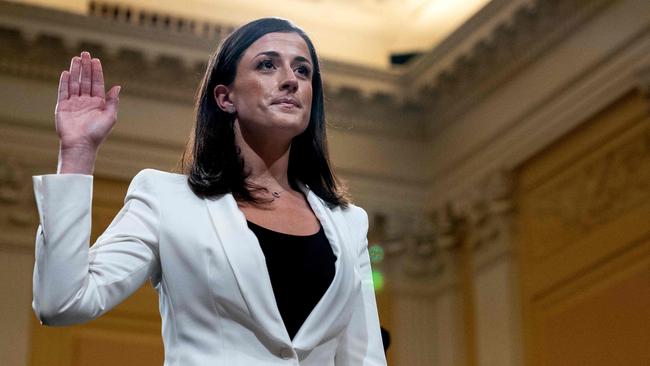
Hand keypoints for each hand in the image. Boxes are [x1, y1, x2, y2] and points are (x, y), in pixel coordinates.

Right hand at [55, 51, 120, 172]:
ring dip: (75, 71)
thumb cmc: (97, 133)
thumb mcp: (110, 116)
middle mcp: (86, 102)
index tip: (96, 60)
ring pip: (74, 83)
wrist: (81, 144)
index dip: (96, 72)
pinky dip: (65, 82)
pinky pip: (63, 92)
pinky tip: (66, 72)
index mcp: (98, 103)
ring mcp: (74, 104)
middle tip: (85, 53)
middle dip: (85, 67)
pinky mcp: (63, 107)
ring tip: (76, 58)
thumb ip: (113, 101)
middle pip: (85, 80)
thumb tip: (118, 87)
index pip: (97, 83)